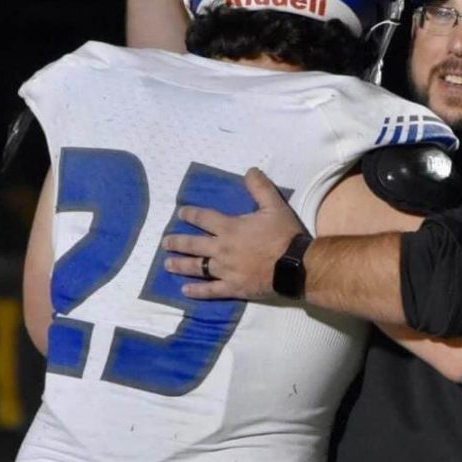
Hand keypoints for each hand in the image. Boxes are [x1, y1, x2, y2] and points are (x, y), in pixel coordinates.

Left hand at [163, 168, 303, 299]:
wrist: (295, 266)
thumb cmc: (284, 235)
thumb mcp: (275, 206)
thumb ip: (260, 188)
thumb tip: (250, 170)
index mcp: (230, 228)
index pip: (204, 218)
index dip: (191, 214)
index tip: (181, 213)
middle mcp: (222, 249)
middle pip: (193, 244)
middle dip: (177, 242)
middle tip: (165, 242)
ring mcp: (225, 270)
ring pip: (197, 267)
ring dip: (180, 265)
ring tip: (168, 264)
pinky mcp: (233, 288)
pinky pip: (211, 290)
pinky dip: (197, 291)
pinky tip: (185, 291)